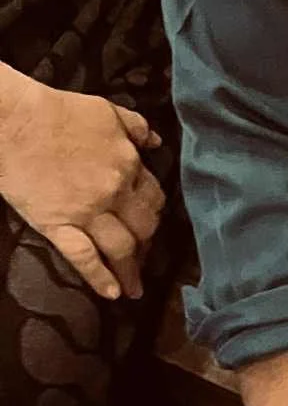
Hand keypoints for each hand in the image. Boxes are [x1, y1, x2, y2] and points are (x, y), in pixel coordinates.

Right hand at [0, 71, 163, 300]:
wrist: (14, 120)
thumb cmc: (58, 111)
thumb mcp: (108, 111)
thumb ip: (137, 127)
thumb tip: (156, 142)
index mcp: (129, 163)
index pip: (154, 197)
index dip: (155, 213)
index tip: (153, 223)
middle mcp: (114, 192)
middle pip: (143, 227)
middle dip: (148, 245)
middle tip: (146, 257)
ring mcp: (86, 212)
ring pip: (121, 248)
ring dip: (131, 271)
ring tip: (136, 289)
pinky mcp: (56, 225)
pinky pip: (84, 258)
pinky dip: (100, 278)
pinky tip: (112, 294)